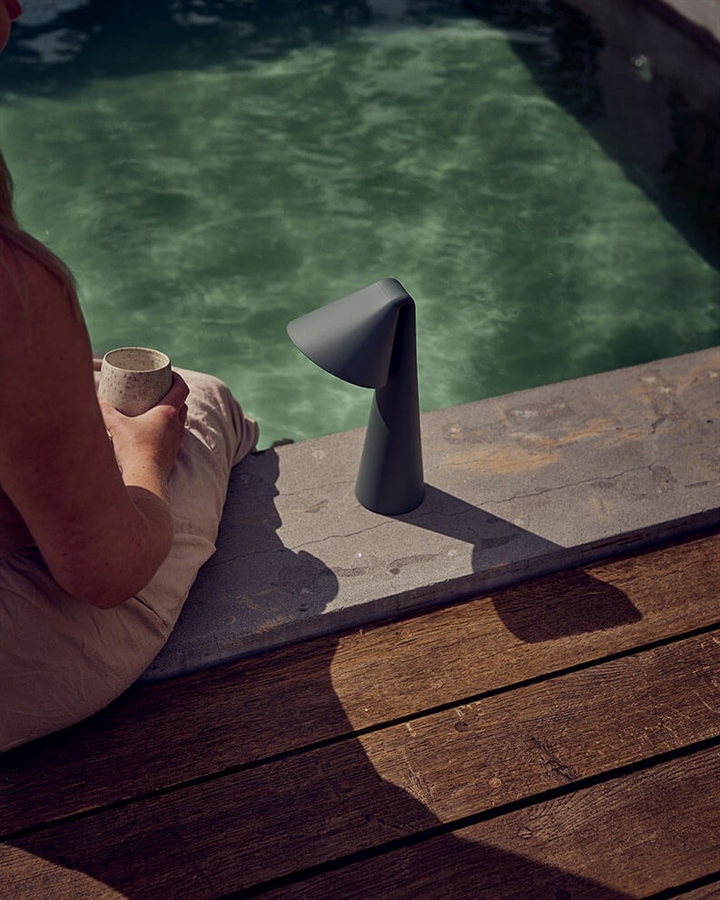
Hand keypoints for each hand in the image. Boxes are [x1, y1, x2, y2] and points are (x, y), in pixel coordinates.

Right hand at [100, 372, 189, 486]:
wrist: (145, 478)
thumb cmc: (134, 449)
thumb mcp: (116, 425)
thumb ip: (103, 410)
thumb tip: (92, 400)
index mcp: (169, 412)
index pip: (182, 388)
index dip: (177, 378)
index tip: (169, 373)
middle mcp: (176, 425)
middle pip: (182, 404)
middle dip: (173, 395)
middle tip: (159, 390)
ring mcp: (176, 441)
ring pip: (179, 420)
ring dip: (172, 413)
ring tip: (155, 408)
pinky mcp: (171, 454)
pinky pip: (173, 436)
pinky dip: (166, 429)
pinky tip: (153, 431)